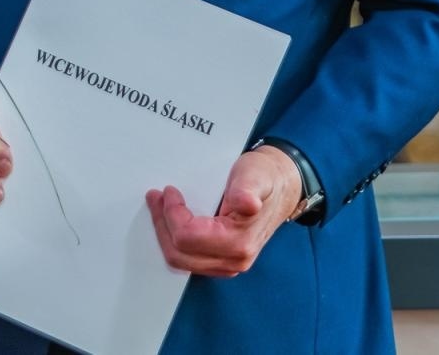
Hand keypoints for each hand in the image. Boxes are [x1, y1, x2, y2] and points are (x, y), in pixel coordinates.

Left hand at [144, 145, 300, 276]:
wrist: (282, 187)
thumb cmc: (266, 179)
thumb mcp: (255, 175)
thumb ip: (247, 189)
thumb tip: (247, 203)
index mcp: (239, 243)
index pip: (187, 238)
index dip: (172, 214)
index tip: (169, 191)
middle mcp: (234, 260)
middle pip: (179, 254)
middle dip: (161, 224)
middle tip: (156, 197)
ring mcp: (228, 263)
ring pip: (180, 260)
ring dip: (165, 233)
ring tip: (160, 206)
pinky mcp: (222, 260)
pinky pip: (188, 258)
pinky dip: (175, 239)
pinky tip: (172, 219)